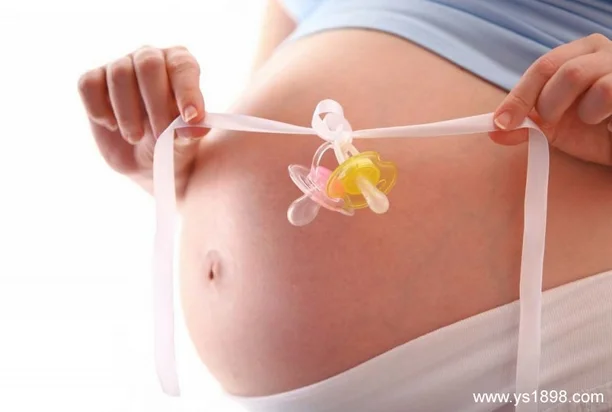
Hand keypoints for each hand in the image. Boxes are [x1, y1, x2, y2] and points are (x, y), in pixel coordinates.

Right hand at [78, 45, 206, 195]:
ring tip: (136, 137)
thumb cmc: (173, 144)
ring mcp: (120, 67)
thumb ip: (191, 131)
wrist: (147, 162)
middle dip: (156, 103)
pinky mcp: (93, 83)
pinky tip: (112, 126)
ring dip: (128, 113)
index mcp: (179, 65)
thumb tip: (194, 125)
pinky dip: (99, 109)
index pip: (183, 67)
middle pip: (149, 64)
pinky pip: (88, 85)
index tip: (191, 118)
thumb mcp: (186, 142)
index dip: (187, 91)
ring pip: (119, 74)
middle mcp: (150, 58)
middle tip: (161, 135)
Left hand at [489, 33, 611, 165]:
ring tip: (592, 120)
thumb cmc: (592, 125)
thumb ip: (526, 124)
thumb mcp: (555, 125)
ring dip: (586, 114)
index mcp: (580, 52)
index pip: (544, 66)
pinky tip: (610, 126)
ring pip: (600, 90)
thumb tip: (494, 131)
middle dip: (551, 105)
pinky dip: (610, 123)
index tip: (502, 123)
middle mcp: (605, 53)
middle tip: (553, 121)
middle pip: (568, 73)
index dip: (520, 96)